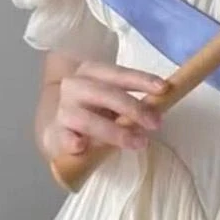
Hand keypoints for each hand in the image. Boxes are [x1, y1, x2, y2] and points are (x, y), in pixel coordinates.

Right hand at [42, 60, 166, 161]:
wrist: (58, 126)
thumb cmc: (93, 111)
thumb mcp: (110, 100)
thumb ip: (131, 103)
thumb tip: (159, 111)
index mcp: (90, 72)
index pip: (117, 73)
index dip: (140, 79)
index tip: (163, 89)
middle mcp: (74, 87)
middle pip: (104, 93)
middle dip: (133, 108)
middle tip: (156, 123)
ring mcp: (63, 110)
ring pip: (87, 119)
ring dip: (114, 131)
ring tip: (138, 143)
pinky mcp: (56, 134)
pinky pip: (63, 138)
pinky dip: (71, 141)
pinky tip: (80, 147)